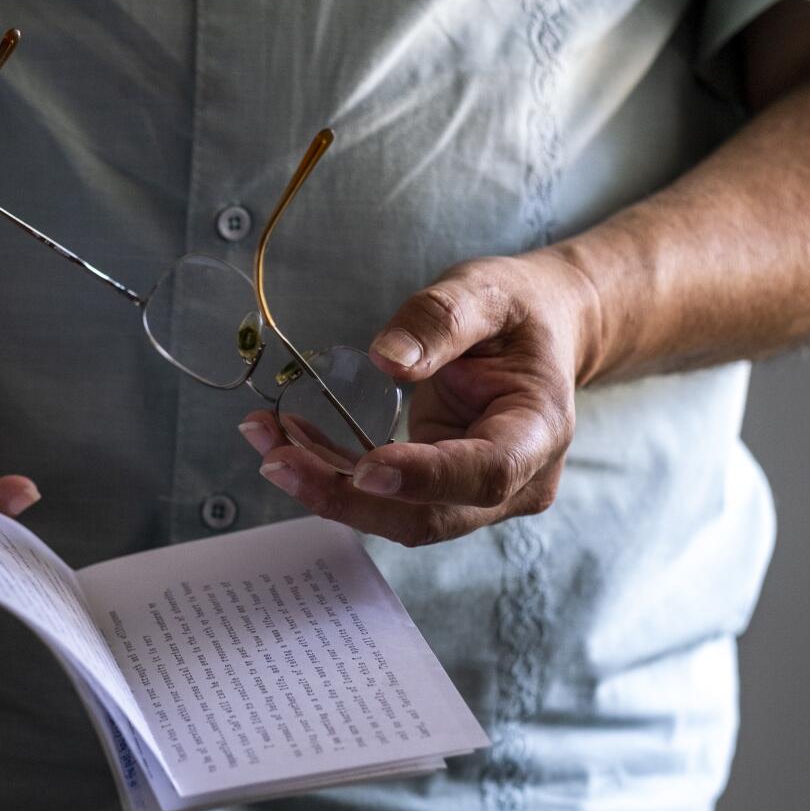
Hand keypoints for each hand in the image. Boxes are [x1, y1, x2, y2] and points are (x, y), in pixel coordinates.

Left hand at [241, 252, 594, 546]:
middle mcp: (516, 482)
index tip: (365, 468)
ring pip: (398, 518)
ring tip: (266, 444)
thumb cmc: (519, 312)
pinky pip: (382, 499)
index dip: (424, 478)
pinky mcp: (440, 494)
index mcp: (539, 432)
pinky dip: (332, 476)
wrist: (542, 332)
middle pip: (429, 516)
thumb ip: (440, 322)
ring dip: (327, 489)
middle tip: (277, 460)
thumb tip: (385, 362)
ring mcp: (476, 498)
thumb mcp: (486, 292)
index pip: (485, 472)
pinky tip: (286, 444)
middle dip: (348, 497)